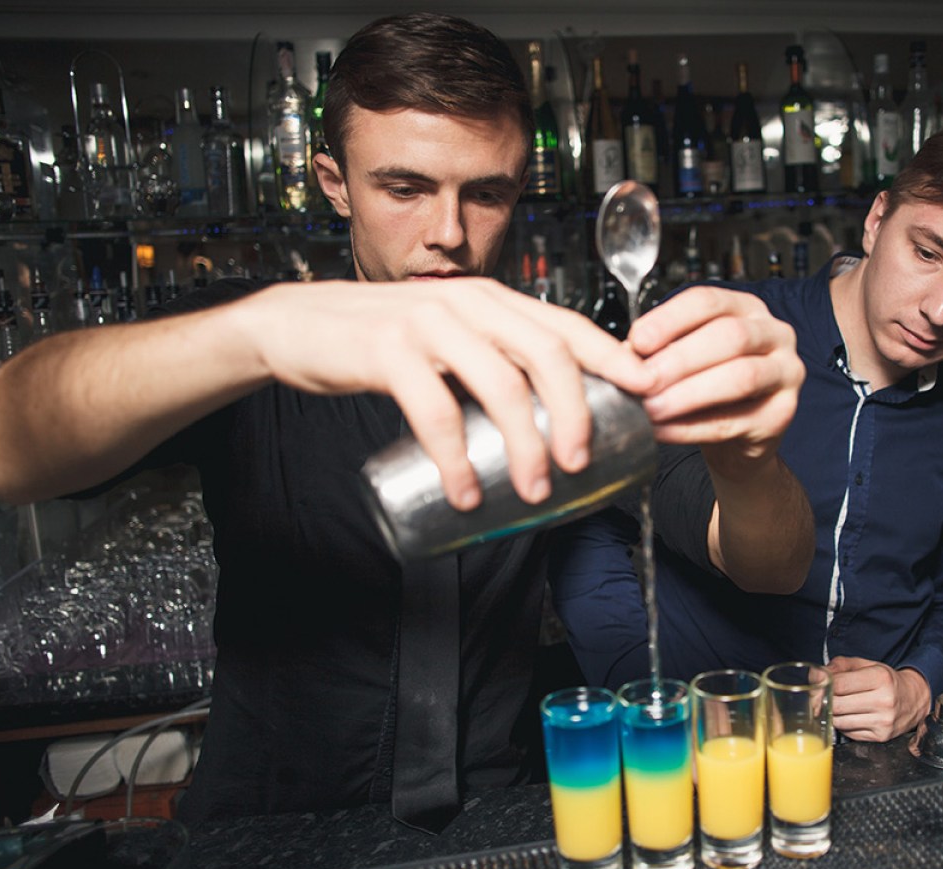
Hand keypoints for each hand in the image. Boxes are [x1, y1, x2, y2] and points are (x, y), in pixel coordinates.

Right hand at [242, 277, 650, 509]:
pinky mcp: (388, 350)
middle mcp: (468, 304)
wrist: (297, 327)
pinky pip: (435, 411)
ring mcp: (428, 323)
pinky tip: (466, 493)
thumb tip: (542, 419)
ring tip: (534, 491)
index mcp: (490, 301)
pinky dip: (456, 458)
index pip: (565, 325)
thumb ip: (487, 360)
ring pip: (500, 384)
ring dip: (525, 444)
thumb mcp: (445, 338)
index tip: (645, 394)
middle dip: (576, 412)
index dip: (612, 358)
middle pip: (546, 353)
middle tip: (580, 463)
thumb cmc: (380, 341)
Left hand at [627, 285, 803, 479]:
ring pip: (740, 377)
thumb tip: (619, 356)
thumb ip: (657, 352)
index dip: (670, 319)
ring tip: (650, 409)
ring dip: (687, 394)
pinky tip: (663, 432)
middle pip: (729, 336)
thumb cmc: (707, 389)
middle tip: (641, 381)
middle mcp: (773, 333)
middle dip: (678, 359)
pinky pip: (734, 421)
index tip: (637, 340)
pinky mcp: (782, 415)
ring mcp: (785, 373)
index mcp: (744, 308)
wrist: (736, 440)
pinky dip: (691, 428)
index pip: (707, 301)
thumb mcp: (683, 360)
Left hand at [826, 656, 931, 741]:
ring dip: (831, 714)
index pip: (839, 684)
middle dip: (822, 701)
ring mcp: (884, 721)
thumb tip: (816, 675)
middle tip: (819, 698)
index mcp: (880, 678)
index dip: (823, 686)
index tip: (818, 686)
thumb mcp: (865, 665)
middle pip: (837, 705)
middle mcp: (884, 701)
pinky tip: (849, 716)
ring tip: (834, 706)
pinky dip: (843, 724)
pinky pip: (849, 733)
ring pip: (840, 721)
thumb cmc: (885, 680)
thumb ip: (838, 666)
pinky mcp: (881, 737)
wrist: (913, 699)